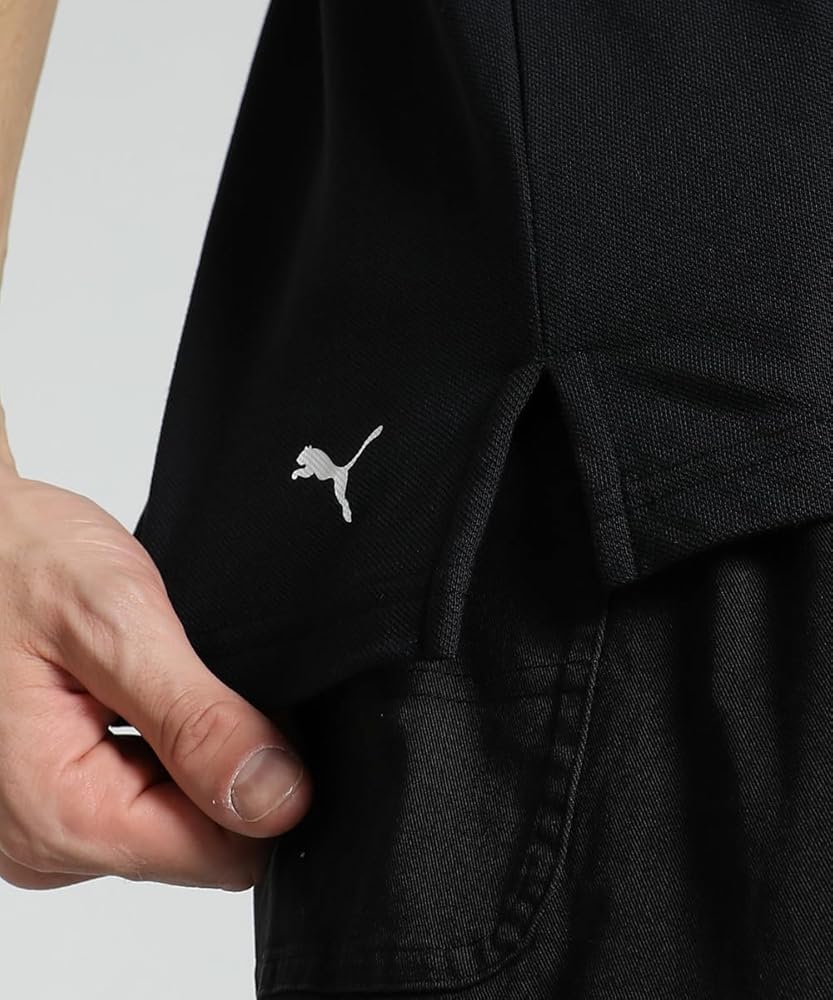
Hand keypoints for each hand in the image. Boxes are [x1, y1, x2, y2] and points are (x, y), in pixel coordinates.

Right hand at [0, 466, 311, 890]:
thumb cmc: (11, 561)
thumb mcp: (116, 624)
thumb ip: (197, 721)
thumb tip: (278, 799)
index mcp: (61, 811)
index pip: (222, 855)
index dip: (261, 782)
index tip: (244, 708)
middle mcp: (42, 842)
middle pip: (199, 838)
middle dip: (214, 758)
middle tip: (176, 675)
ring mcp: (39, 826)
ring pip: (172, 817)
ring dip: (180, 747)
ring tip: (139, 676)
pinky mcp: (44, 802)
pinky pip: (135, 796)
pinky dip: (150, 743)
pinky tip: (123, 690)